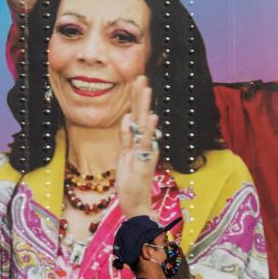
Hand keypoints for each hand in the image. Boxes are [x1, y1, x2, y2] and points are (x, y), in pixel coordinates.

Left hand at [116, 76, 159, 217]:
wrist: (136, 202)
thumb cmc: (130, 181)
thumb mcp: (123, 154)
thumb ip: (125, 136)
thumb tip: (126, 117)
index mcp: (138, 140)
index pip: (137, 115)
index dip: (135, 98)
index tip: (136, 80)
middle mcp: (144, 143)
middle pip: (141, 115)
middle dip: (140, 95)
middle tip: (141, 76)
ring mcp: (145, 151)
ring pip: (144, 124)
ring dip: (145, 105)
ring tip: (146, 88)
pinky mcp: (144, 160)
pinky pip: (145, 142)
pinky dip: (149, 129)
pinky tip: (153, 116)